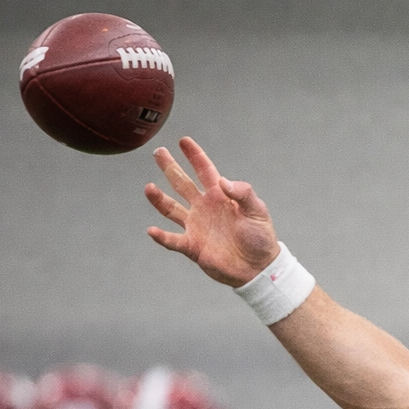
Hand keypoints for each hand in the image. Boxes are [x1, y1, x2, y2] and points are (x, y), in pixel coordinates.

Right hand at [144, 136, 282, 286]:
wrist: (258, 268)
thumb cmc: (260, 237)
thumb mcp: (257, 211)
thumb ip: (243, 193)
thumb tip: (222, 181)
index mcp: (220, 196)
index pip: (204, 170)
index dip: (194, 155)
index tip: (183, 140)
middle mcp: (204, 208)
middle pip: (182, 183)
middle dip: (170, 168)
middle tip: (158, 152)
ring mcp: (196, 226)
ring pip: (171, 209)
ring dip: (159, 199)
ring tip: (148, 188)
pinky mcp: (193, 247)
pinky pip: (173, 240)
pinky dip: (161, 237)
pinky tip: (151, 230)